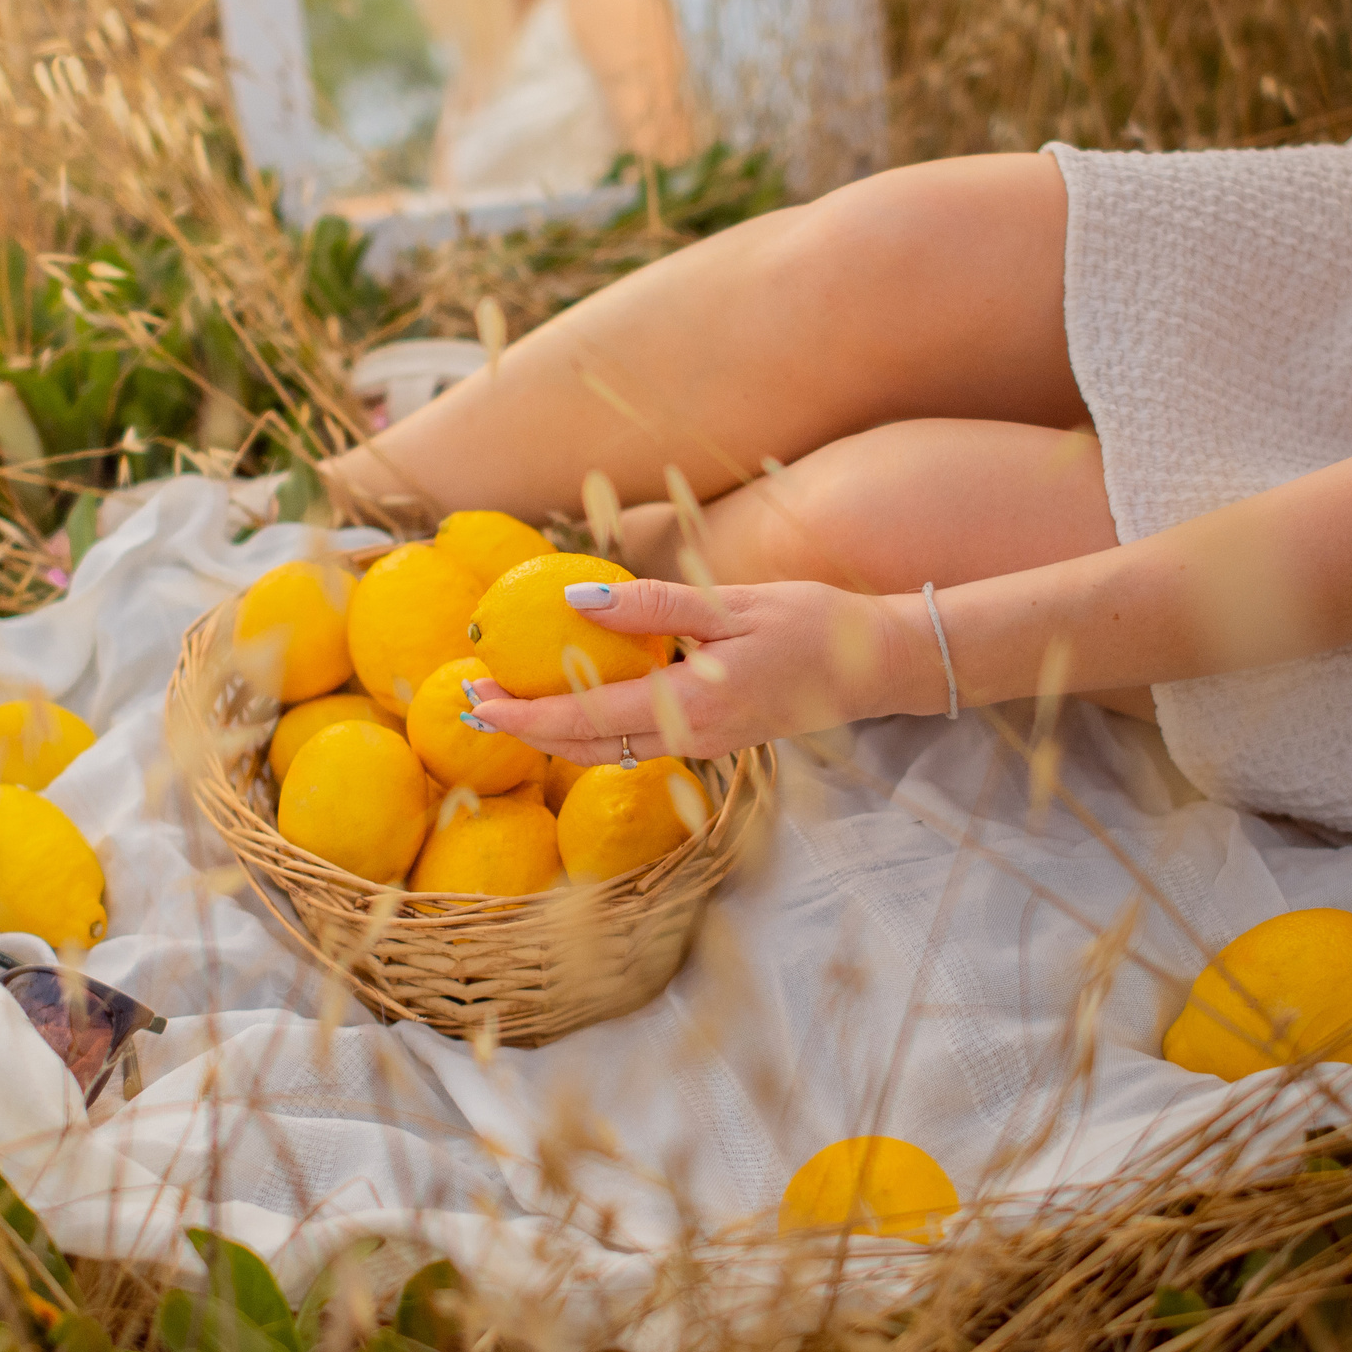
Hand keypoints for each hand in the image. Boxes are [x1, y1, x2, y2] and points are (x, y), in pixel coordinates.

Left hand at [463, 576, 929, 763]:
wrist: (882, 665)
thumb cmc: (814, 624)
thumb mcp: (731, 603)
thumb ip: (654, 607)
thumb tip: (575, 601)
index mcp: (690, 707)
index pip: (584, 719)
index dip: (523, 715)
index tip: (476, 699)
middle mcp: (690, 738)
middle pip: (585, 747)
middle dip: (523, 730)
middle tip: (470, 701)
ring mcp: (704, 745)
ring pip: (608, 749)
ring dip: (553, 732)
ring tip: (507, 704)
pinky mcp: (714, 738)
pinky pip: (637, 740)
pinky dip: (593, 726)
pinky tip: (574, 699)